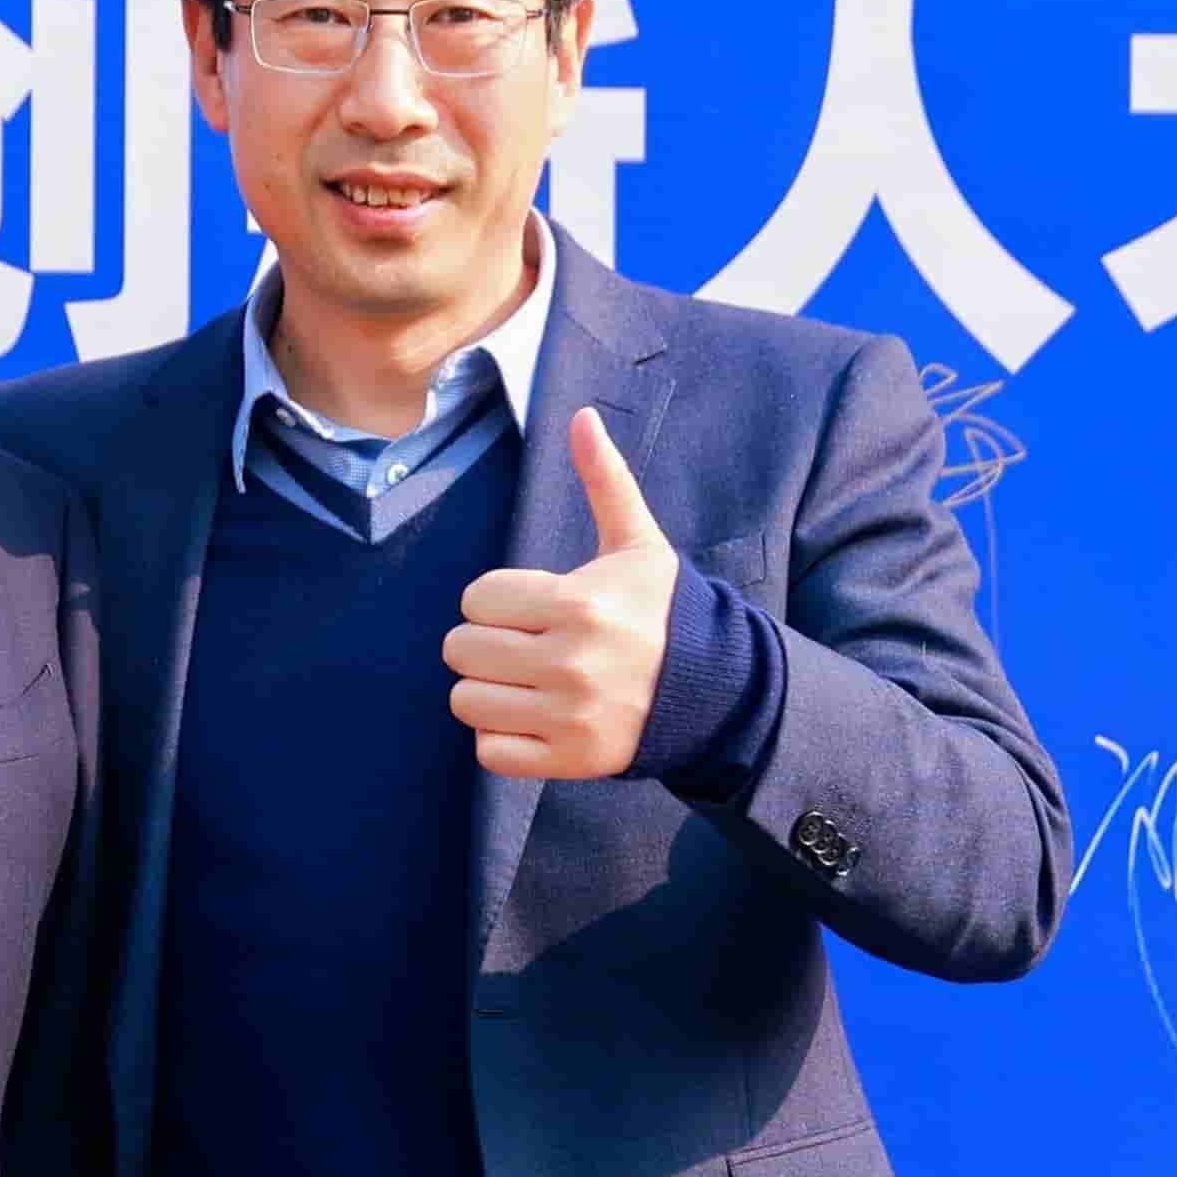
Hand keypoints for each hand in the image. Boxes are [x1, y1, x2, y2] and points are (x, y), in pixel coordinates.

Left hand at [445, 407, 677, 779]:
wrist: (714, 691)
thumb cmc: (664, 612)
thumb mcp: (637, 545)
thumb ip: (605, 480)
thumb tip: (583, 415)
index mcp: (578, 603)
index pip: (477, 598)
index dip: (497, 600)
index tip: (531, 607)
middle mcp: (570, 662)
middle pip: (462, 648)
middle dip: (485, 643)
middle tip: (522, 644)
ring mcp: (568, 716)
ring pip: (466, 700)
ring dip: (486, 690)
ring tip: (522, 680)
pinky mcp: (567, 761)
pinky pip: (488, 751)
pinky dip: (501, 737)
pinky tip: (532, 717)